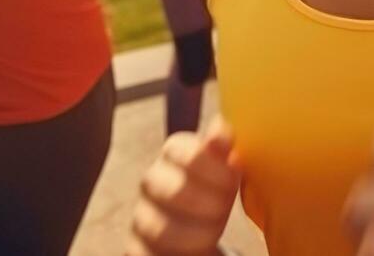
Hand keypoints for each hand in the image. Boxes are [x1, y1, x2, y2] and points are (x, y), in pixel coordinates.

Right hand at [127, 118, 240, 255]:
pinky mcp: (137, 248)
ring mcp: (142, 217)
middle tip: (225, 209)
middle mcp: (152, 183)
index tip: (235, 174)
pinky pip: (148, 254)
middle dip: (206, 202)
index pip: (177, 148)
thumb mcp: (226, 167)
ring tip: (215, 233)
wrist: (201, 228)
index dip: (210, 164)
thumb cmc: (215, 189)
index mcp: (173, 155)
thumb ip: (223, 148)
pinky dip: (177, 255)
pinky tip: (198, 251)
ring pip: (158, 229)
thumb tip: (219, 130)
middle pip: (169, 189)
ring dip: (195, 235)